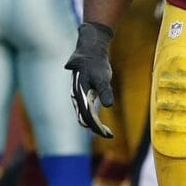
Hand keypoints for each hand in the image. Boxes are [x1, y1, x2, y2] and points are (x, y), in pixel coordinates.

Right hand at [65, 22, 114, 137]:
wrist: (90, 51)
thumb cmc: (96, 63)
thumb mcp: (102, 76)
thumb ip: (105, 90)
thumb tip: (109, 105)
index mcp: (80, 94)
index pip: (87, 115)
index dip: (97, 127)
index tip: (107, 134)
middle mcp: (76, 97)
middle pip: (84, 118)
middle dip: (95, 128)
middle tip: (109, 135)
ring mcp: (78, 96)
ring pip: (84, 115)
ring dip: (94, 124)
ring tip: (106, 132)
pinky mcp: (83, 94)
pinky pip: (86, 110)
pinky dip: (93, 117)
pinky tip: (100, 122)